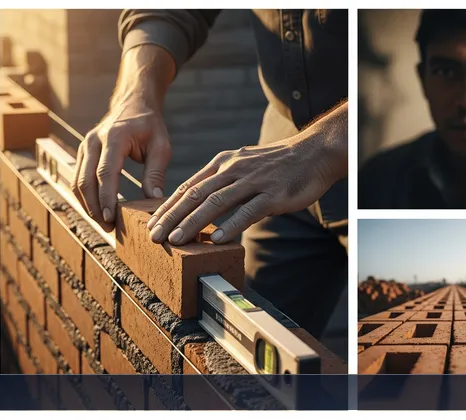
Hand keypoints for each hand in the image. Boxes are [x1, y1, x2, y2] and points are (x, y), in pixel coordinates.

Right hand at [72, 101, 170, 230]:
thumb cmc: (149, 125)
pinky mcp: (82, 153)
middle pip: (86, 180)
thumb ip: (156, 172)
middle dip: (95, 207)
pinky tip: (97, 210)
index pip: (105, 173)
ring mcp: (84, 146)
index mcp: (114, 137)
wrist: (132, 101)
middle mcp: (93, 141)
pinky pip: (78, 178)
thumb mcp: (161, 145)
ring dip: (88, 205)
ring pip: (77, 182)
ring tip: (104, 223)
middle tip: (108, 228)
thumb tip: (154, 200)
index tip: (111, 218)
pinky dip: (85, 197)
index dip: (106, 198)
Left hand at [146, 101, 347, 244]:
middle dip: (171, 217)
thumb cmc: (278, 163)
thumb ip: (223, 182)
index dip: (167, 206)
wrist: (315, 151)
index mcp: (224, 163)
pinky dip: (232, 224)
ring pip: (216, 203)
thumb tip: (200, 204)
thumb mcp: (244, 165)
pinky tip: (218, 239)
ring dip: (193, 223)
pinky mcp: (273, 194)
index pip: (188, 186)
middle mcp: (234, 170)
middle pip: (195, 195)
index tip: (150, 223)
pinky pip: (248, 210)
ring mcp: (253, 181)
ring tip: (176, 240)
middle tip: (153, 236)